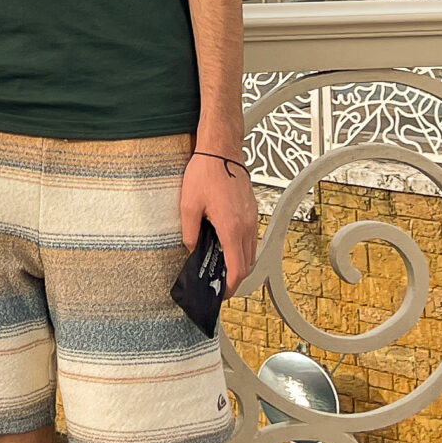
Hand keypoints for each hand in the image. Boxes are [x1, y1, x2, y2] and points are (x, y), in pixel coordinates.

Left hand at [180, 151, 259, 291]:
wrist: (222, 150)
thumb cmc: (206, 173)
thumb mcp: (189, 205)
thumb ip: (190, 232)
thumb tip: (192, 249)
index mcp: (231, 228)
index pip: (237, 269)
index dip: (230, 286)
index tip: (220, 292)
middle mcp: (247, 226)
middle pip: (247, 264)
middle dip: (234, 277)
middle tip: (217, 281)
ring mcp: (252, 218)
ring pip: (251, 251)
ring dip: (239, 262)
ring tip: (219, 263)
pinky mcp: (252, 211)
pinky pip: (251, 237)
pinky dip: (241, 247)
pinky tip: (225, 242)